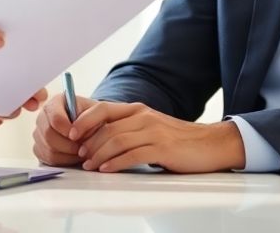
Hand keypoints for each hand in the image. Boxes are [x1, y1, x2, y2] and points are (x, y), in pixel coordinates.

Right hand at [31, 92, 96, 165]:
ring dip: (67, 154)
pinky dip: (63, 160)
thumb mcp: (96, 111)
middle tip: (82, 148)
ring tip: (81, 152)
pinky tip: (73, 156)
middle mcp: (43, 116)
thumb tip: (74, 135)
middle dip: (68, 145)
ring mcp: (39, 133)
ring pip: (48, 149)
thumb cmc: (92, 117)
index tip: (77, 136)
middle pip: (48, 135)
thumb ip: (87, 119)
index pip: (55, 118)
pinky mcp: (39, 148)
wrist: (90, 126)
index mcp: (56, 102)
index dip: (66, 130)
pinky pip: (48, 159)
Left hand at [71, 101, 243, 172]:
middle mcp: (143, 117)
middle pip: (107, 128)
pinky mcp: (162, 148)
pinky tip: (107, 169)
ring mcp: (153, 132)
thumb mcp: (149, 127)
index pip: (103, 109)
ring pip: (116, 141)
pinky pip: (132, 155)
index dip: (84, 120)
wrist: (209, 144)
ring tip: (89, 166)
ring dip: (98, 154)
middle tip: (79, 155)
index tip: (70, 133)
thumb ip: (128, 129)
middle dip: (88, 143)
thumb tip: (99, 138)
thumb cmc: (177, 139)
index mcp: (137, 110)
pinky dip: (116, 163)